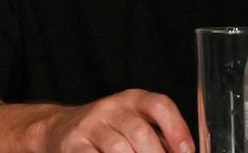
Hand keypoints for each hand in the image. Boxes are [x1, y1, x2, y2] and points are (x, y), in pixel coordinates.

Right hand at [30, 89, 193, 152]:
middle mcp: (111, 108)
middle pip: (140, 132)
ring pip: (119, 148)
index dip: (177, 129)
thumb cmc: (109, 133)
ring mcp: (90, 125)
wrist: (60, 130)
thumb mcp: (134, 125)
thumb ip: (160, 140)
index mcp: (132, 101)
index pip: (159, 105)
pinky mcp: (73, 144)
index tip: (187, 152)